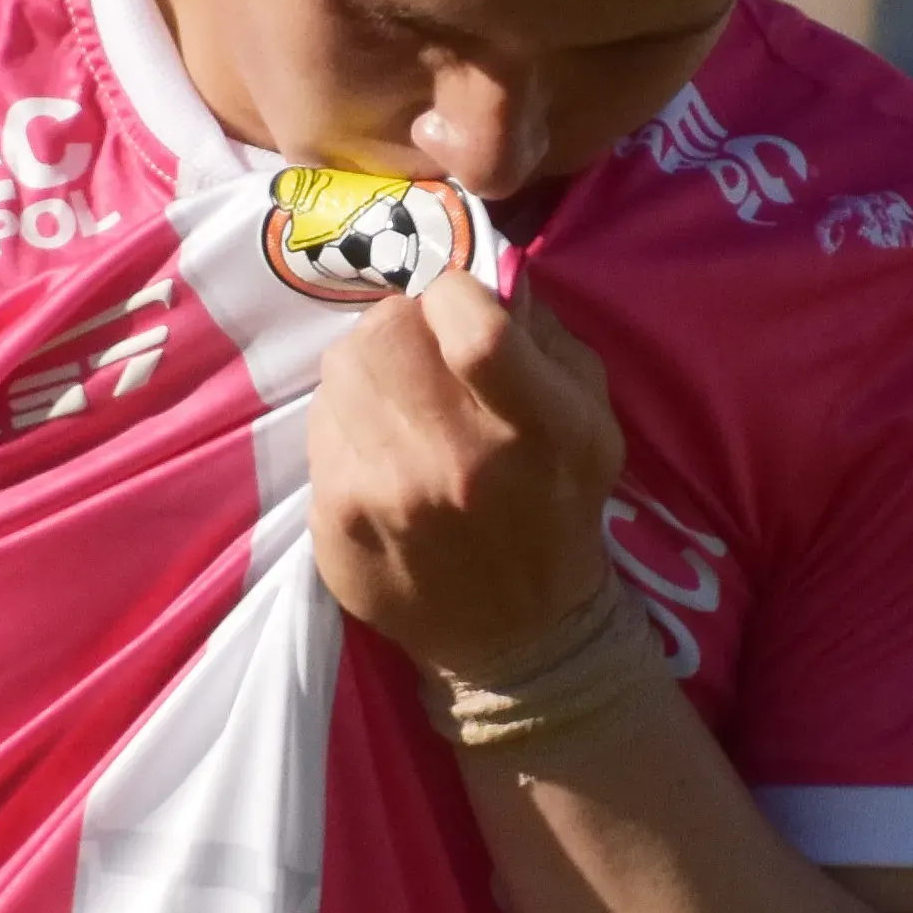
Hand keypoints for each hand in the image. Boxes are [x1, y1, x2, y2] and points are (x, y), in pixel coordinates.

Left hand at [308, 272, 623, 677]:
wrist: (519, 637)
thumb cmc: (558, 511)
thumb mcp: (591, 423)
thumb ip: (546, 340)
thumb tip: (488, 275)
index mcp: (538, 430)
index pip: (471, 323)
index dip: (454, 294)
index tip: (459, 308)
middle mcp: (459, 462)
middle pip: (387, 331)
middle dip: (402, 323)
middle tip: (418, 349)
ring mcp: (387, 494)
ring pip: (342, 369)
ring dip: (368, 369)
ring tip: (396, 401)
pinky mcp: (336, 520)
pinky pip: (320, 426)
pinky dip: (346, 423)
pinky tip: (377, 450)